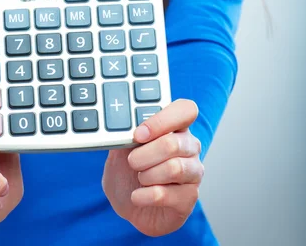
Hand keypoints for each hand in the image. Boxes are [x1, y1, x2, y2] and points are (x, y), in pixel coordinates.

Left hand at [102, 99, 203, 236]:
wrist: (128, 203)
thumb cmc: (127, 171)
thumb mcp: (120, 148)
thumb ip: (125, 134)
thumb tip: (124, 125)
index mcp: (175, 126)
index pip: (185, 110)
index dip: (162, 120)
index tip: (138, 134)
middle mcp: (189, 146)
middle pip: (173, 143)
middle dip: (144, 154)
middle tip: (131, 161)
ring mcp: (193, 172)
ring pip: (174, 169)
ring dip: (147, 175)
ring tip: (139, 178)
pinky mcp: (189, 197)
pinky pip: (167, 194)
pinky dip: (145, 195)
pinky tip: (138, 195)